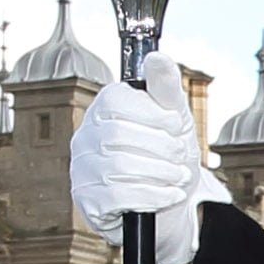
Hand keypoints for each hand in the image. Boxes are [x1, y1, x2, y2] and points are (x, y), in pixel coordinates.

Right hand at [67, 60, 220, 263]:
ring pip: (119, 167)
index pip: (116, 101)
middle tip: (181, 156)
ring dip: (161, 173)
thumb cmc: (169, 157)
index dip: (152, 113)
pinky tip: (168, 195)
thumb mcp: (174, 120)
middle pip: (118, 135)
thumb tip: (157, 57)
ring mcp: (82, 170)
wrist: (173, 206)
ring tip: (178, 176)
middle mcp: (85, 137)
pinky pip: (117, 196)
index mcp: (103, 110)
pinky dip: (152, 196)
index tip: (175, 125)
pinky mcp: (87, 201)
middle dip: (161, 148)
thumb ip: (165, 88)